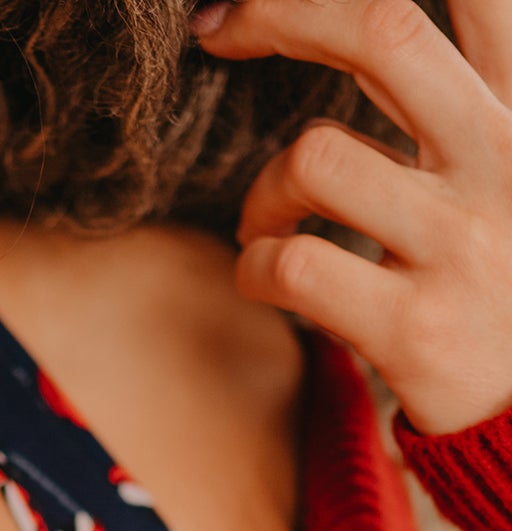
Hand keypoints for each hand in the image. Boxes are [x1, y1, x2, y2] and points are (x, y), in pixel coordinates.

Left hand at [193, 0, 511, 433]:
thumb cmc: (492, 278)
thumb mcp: (495, 166)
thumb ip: (452, 87)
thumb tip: (348, 20)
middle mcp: (499, 158)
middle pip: (385, 30)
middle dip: (282, 10)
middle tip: (219, 27)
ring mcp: (459, 242)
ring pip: (317, 156)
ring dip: (262, 189)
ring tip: (266, 226)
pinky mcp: (415, 326)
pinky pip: (294, 267)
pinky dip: (255, 268)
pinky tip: (267, 277)